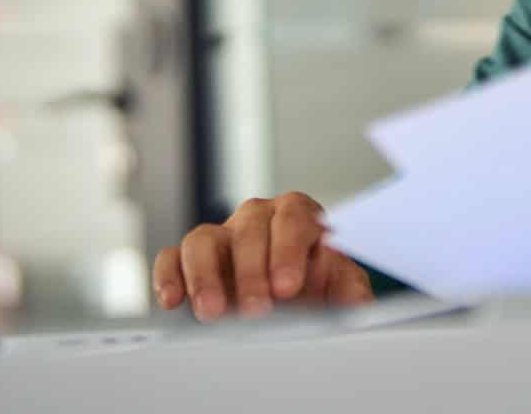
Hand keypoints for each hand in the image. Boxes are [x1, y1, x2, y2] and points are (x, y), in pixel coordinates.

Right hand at [153, 192, 374, 321]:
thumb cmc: (317, 288)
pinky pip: (172, 257)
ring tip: (213, 313)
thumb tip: (360, 305)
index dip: (289, 250)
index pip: (293, 218)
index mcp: (298, 217)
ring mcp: (222, 236)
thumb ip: (352, 291)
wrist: (293, 301)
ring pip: (204, 238)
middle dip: (252, 271)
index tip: (288, 286)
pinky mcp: (191, 259)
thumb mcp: (342, 289)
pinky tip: (173, 301)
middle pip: (249, 228)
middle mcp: (257, 220)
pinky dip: (170, 276)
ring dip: (206, 276)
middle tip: (257, 310)